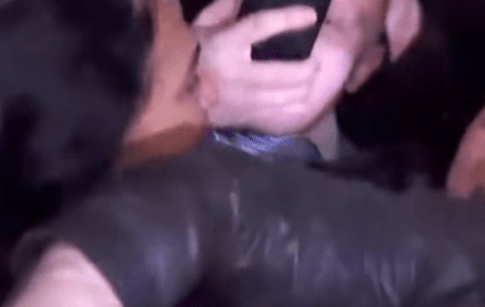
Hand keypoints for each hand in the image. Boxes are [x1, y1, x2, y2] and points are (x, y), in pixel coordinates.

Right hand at [194, 0, 373, 134]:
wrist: (169, 95)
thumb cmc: (188, 53)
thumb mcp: (201, 23)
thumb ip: (225, 7)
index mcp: (224, 44)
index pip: (260, 27)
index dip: (288, 20)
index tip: (310, 15)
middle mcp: (236, 74)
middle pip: (285, 73)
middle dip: (308, 66)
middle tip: (316, 60)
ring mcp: (242, 99)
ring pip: (287, 97)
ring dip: (305, 86)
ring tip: (310, 77)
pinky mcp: (245, 116)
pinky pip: (280, 114)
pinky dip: (296, 105)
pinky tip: (301, 96)